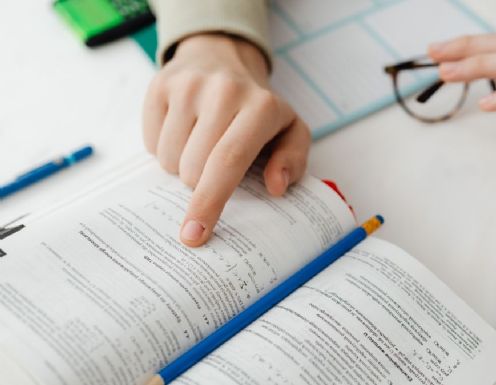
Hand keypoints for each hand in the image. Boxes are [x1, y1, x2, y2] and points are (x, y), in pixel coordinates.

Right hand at [143, 34, 309, 246]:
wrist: (223, 57)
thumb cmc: (259, 109)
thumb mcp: (291, 131)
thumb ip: (293, 161)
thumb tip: (276, 186)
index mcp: (261, 107)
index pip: (228, 162)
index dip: (209, 202)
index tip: (195, 235)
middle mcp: (224, 91)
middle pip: (193, 168)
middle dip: (200, 184)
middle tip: (216, 167)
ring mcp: (188, 85)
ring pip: (169, 159)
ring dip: (182, 165)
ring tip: (201, 143)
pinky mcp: (160, 84)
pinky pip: (151, 142)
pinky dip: (165, 147)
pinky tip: (184, 129)